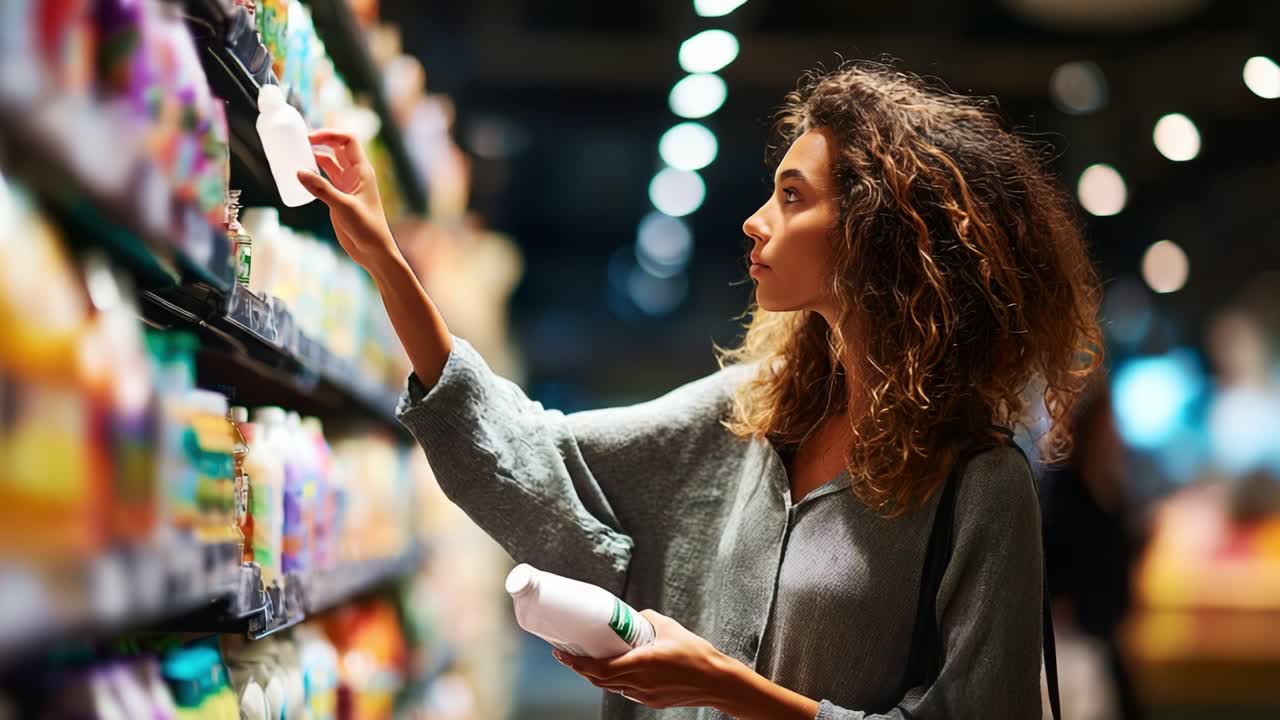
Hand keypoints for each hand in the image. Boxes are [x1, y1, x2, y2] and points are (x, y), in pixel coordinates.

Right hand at [296, 129, 398, 272]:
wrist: (373, 251)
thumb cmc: (367, 228)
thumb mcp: (343, 206)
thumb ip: (322, 189)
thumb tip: (299, 171)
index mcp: (362, 171)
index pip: (348, 141)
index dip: (330, 134)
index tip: (310, 138)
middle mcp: (355, 175)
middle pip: (337, 148)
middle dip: (320, 142)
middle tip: (298, 143)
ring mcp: (346, 186)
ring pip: (329, 163)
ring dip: (314, 157)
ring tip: (295, 155)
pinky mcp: (339, 197)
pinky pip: (324, 179)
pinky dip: (313, 174)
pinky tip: (299, 175)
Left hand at [553, 610, 740, 709]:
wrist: (718, 681)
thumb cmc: (697, 654)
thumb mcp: (670, 627)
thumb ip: (647, 619)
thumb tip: (635, 616)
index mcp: (641, 663)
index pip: (599, 668)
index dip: (577, 663)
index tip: (562, 654)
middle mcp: (639, 682)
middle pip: (600, 680)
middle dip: (581, 669)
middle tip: (569, 655)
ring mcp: (645, 695)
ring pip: (612, 687)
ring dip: (598, 675)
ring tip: (589, 661)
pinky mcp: (653, 700)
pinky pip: (628, 691)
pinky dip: (617, 681)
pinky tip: (618, 670)